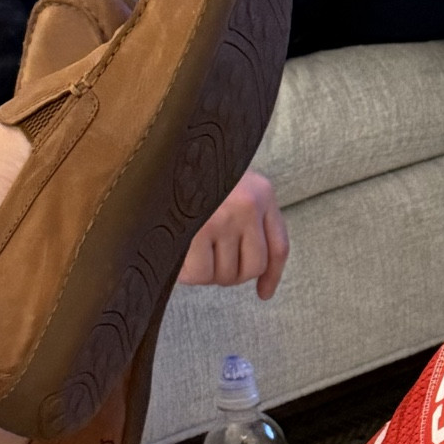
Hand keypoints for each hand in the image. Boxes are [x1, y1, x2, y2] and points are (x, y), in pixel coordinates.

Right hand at [179, 170, 289, 298]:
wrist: (165, 149)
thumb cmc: (194, 170)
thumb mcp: (230, 182)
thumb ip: (246, 216)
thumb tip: (257, 274)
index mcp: (262, 192)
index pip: (279, 247)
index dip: (272, 276)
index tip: (264, 293)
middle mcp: (248, 205)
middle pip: (252, 267)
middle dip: (231, 275)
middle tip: (209, 263)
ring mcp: (224, 217)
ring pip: (225, 274)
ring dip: (207, 274)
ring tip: (190, 253)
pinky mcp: (198, 228)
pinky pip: (199, 274)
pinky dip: (188, 274)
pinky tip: (178, 257)